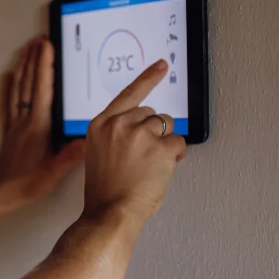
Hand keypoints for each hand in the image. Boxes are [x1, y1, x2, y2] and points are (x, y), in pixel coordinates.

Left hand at [0, 36, 85, 217]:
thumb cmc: (25, 184)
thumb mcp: (54, 172)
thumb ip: (71, 155)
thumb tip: (89, 138)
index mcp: (37, 126)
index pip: (42, 88)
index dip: (44, 65)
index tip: (47, 46)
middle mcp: (24, 120)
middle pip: (29, 82)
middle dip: (35, 59)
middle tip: (39, 39)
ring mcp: (15, 124)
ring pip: (17, 89)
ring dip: (23, 67)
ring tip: (26, 49)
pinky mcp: (9, 131)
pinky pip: (8, 103)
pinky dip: (8, 87)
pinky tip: (8, 76)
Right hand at [83, 60, 186, 228]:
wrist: (110, 212)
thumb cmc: (105, 191)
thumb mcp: (100, 154)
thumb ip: (116, 135)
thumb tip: (144, 129)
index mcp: (100, 125)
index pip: (128, 94)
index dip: (148, 78)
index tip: (161, 65)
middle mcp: (118, 124)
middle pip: (151, 113)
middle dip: (153, 132)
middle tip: (144, 157)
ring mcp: (139, 134)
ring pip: (166, 126)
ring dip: (164, 144)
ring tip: (148, 166)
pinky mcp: (159, 147)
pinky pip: (178, 143)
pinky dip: (174, 157)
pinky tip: (159, 170)